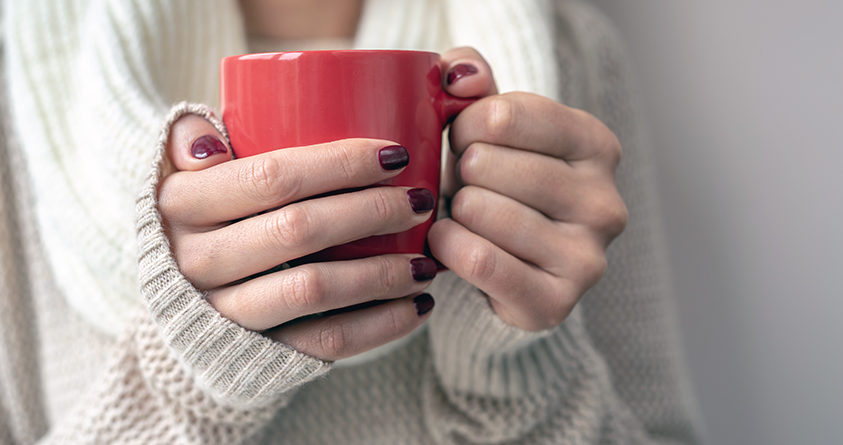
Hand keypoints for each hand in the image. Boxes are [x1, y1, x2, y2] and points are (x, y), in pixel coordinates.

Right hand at [158, 115, 437, 360]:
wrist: (175, 301)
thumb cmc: (201, 217)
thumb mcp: (178, 172)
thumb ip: (188, 138)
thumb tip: (212, 142)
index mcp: (182, 204)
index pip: (272, 177)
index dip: (340, 164)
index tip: (396, 155)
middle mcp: (197, 260)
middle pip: (299, 230)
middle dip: (372, 212)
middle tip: (421, 202)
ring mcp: (226, 311)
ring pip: (314, 290)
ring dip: (382, 274)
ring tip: (428, 261)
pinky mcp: (258, 351)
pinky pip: (325, 342)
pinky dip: (380, 326)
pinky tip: (418, 308)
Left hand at [429, 48, 628, 331]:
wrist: (505, 268)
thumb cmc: (496, 182)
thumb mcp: (488, 121)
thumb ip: (470, 79)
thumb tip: (462, 79)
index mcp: (596, 145)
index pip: (502, 115)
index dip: (462, 127)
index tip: (461, 141)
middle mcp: (604, 202)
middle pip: (485, 164)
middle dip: (455, 173)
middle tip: (460, 186)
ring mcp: (587, 257)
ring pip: (479, 211)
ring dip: (450, 212)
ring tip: (458, 215)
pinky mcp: (556, 303)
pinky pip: (480, 261)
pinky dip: (448, 248)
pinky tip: (444, 243)